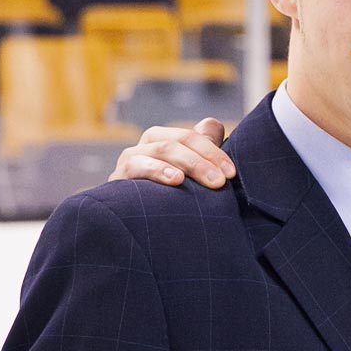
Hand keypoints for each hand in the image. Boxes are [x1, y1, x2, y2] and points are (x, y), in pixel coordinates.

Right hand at [109, 118, 234, 188]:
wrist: (134, 226)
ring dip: (189, 164)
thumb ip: (202, 149)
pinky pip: (137, 165)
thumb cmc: (167, 198)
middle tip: (222, 182)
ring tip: (210, 181)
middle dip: (204, 160)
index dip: (214, 151)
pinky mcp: (118, 176)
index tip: (232, 173)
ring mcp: (131, 158)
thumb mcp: (188, 174)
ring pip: (161, 150)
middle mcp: (147, 145)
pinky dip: (158, 170)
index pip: (192, 136)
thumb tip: (213, 124)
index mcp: (165, 140)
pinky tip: (176, 180)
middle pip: (179, 141)